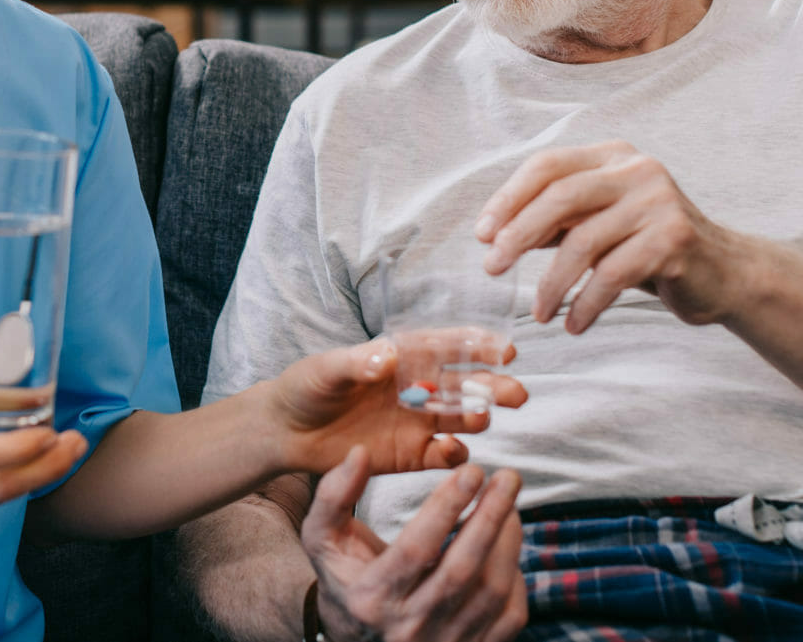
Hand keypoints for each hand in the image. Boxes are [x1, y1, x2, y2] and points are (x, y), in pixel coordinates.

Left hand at [270, 338, 527, 477]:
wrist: (287, 432)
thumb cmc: (306, 387)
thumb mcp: (326, 370)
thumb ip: (356, 363)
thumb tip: (388, 357)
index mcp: (404, 357)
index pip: (449, 346)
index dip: (479, 346)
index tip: (505, 350)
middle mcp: (419, 387)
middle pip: (467, 383)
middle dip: (493, 386)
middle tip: (516, 393)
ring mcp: (418, 421)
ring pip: (463, 418)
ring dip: (478, 417)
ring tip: (482, 419)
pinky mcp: (411, 455)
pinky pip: (444, 455)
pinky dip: (455, 454)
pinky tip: (453, 452)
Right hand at [303, 446, 526, 641]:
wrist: (357, 640)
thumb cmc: (345, 576)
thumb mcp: (323, 537)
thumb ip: (334, 495)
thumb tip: (360, 453)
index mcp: (371, 597)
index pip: (416, 548)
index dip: (446, 507)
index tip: (472, 471)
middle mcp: (408, 627)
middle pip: (462, 570)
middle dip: (491, 517)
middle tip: (508, 477)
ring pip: (492, 592)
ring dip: (508, 541)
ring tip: (508, 503)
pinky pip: (509, 616)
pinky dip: (516, 577)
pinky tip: (506, 547)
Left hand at [475, 140, 751, 331]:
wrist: (725, 274)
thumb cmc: (649, 248)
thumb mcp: (600, 225)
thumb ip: (556, 222)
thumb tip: (493, 234)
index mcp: (613, 156)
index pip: (547, 165)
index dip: (508, 199)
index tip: (482, 235)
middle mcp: (637, 170)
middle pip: (560, 196)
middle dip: (517, 234)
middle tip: (492, 268)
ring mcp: (659, 202)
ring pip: (584, 241)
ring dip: (551, 282)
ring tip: (538, 312)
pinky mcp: (674, 239)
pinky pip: (613, 274)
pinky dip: (586, 303)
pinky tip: (574, 324)